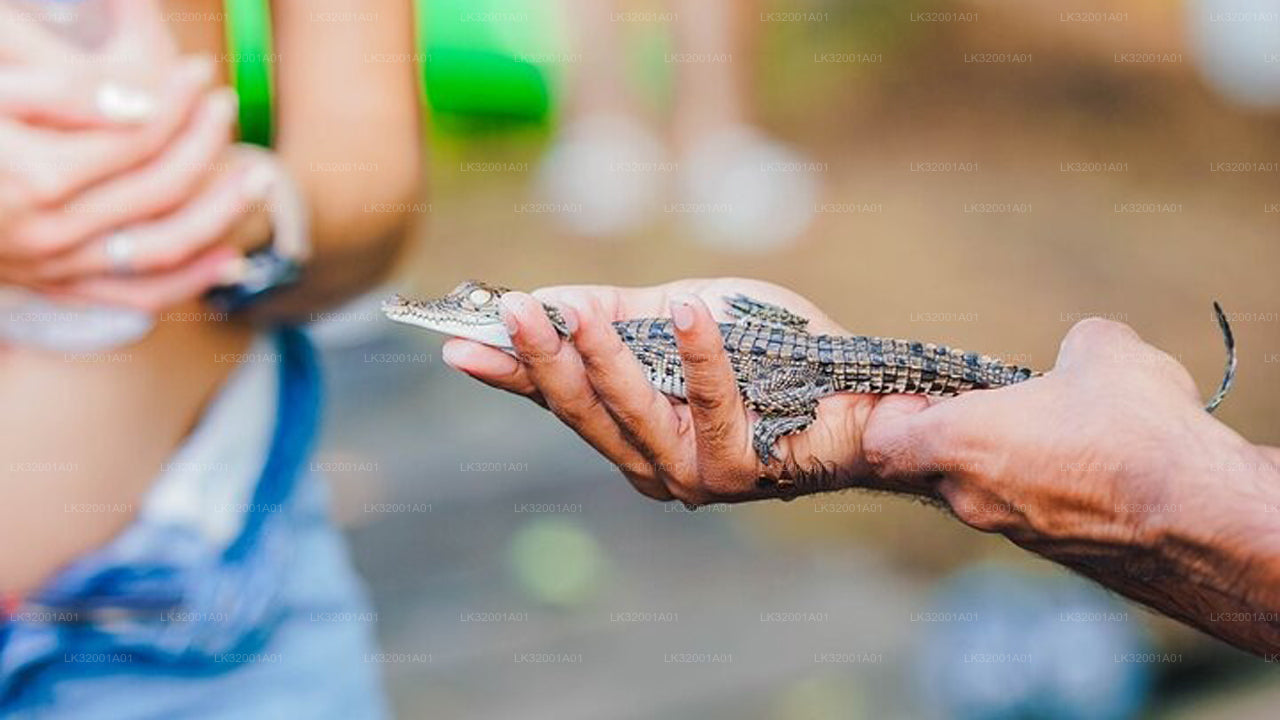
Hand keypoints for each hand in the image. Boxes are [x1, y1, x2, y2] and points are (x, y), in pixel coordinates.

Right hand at [0, 1, 272, 309]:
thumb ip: (63, 94)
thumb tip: (141, 107)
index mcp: (35, 174)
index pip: (140, 138)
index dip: (181, 103)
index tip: (202, 74)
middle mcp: (49, 230)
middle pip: (161, 189)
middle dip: (207, 145)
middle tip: (228, 108)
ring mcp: (51, 264)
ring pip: (160, 248)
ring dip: (220, 215)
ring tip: (258, 180)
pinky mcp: (51, 286)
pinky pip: (132, 296)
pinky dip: (187, 281)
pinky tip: (229, 260)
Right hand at [444, 278, 900, 503]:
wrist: (859, 392)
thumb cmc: (769, 356)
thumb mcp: (678, 319)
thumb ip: (617, 314)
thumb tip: (546, 301)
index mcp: (630, 430)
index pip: (556, 398)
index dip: (510, 369)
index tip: (458, 341)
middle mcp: (652, 462)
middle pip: (581, 410)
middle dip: (541, 358)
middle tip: (508, 311)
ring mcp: (693, 472)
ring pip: (631, 413)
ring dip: (601, 358)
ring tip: (572, 311)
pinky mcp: (741, 467)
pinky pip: (712, 401)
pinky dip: (698, 354)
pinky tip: (684, 311)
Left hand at [862, 315, 1263, 544]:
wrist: (1208, 521)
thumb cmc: (1140, 431)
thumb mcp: (1102, 351)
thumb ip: (1069, 348)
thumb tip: (1077, 356)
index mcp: (960, 443)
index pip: (882, 440)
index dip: (892, 412)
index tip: (921, 392)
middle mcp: (973, 497)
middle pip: (931, 466)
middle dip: (955, 435)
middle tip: (997, 405)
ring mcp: (1014, 533)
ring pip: (984, 491)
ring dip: (1005, 463)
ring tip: (1059, 432)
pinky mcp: (1057, 554)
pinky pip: (1030, 513)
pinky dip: (1045, 490)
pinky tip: (1093, 467)